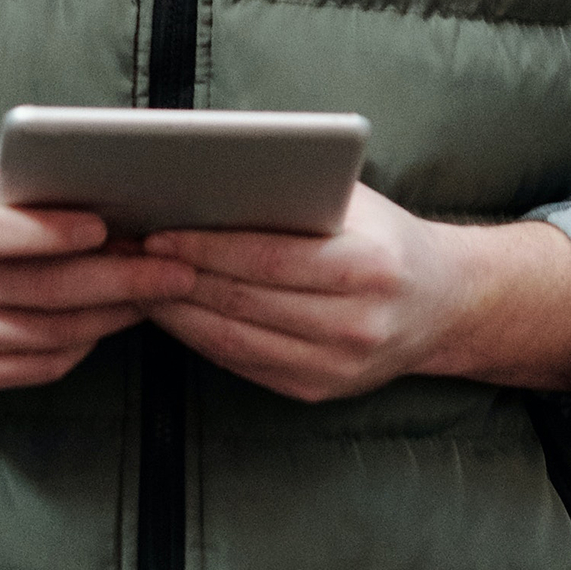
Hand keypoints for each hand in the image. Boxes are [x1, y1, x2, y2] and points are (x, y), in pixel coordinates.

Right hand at [0, 147, 195, 391]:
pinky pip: (38, 364)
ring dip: (111, 314)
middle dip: (116, 280)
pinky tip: (112, 319)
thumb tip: (116, 178)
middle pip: (33, 289)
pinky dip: (84, 344)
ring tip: (156, 292)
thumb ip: (32, 171)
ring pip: (46, 332)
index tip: (104, 227)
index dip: (48, 233)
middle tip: (173, 269)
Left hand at [143, 185, 570, 402]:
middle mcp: (357, 326)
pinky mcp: (317, 392)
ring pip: (233, 339)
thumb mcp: (355, 204)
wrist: (445, 306)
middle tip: (124, 255)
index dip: (204, 247)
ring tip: (135, 282)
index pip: (266, 259)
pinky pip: (242, 362)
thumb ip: (294, 194)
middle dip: (177, 278)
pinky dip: (199, 336)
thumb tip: (203, 177)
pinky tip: (170, 311)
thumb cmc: (384, 238)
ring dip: (176, 312)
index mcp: (368, 268)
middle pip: (243, 301)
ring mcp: (337, 368)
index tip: (153, 232)